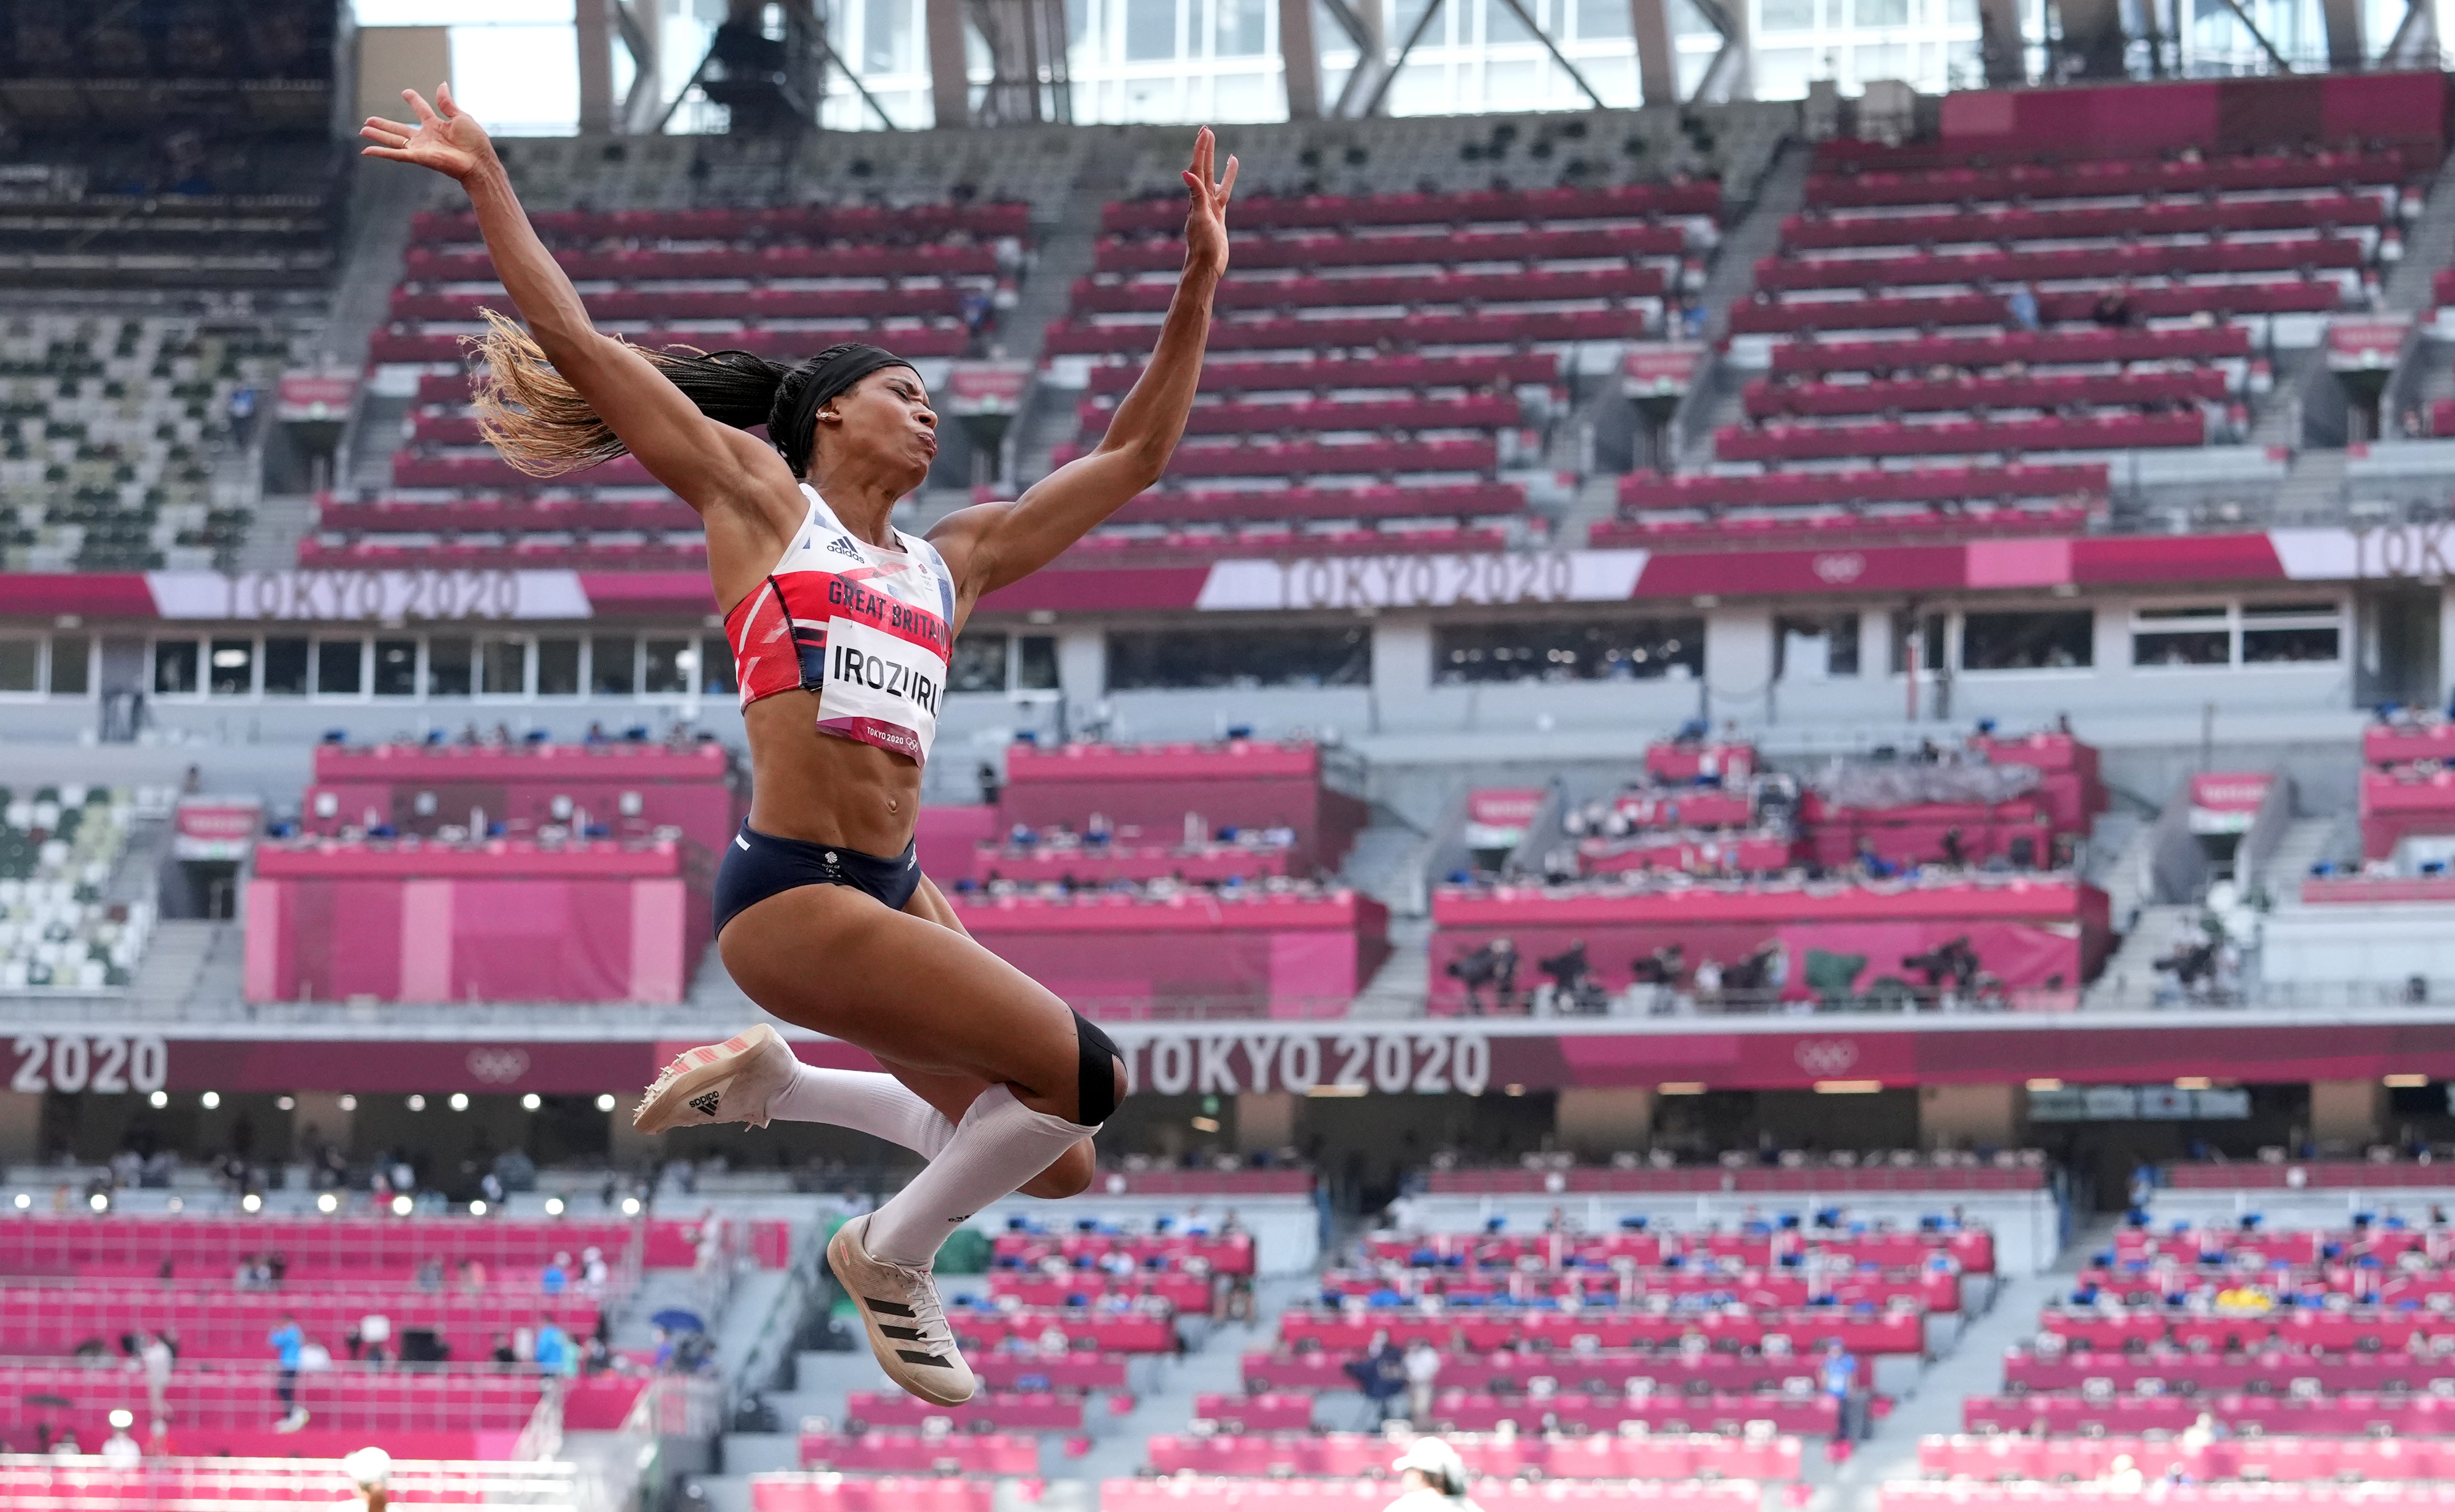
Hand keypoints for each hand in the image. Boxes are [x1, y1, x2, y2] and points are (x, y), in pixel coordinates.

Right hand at [360, 84, 493, 183]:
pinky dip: (380, 152)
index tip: (406, 93)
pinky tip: (366, 151)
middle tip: (368, 120)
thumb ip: (447, 103)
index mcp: (437, 125)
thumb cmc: (475, 142)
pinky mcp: (419, 157)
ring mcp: (421, 148)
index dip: (414, 100)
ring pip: (394, 141)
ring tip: (363, 131)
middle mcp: (426, 137)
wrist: (479, 162)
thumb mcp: (461, 117)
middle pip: (399, 129)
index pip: (421, 110)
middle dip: (384, 125)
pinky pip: (396, 154)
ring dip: (378, 136)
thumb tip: (441, 84)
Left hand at [1181, 126, 1237, 277]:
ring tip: (1221, 148)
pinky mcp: (1218, 216)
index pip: (1198, 168)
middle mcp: (1201, 200)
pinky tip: (1231, 173)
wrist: (1206, 267)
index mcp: (1197, 199)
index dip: (1201, 150)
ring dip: (1216, 163)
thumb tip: (1185, 173)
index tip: (1205, 132)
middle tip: (1207, 130)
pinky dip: (1227, 181)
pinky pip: (1223, 193)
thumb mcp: (1201, 219)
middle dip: (1205, 150)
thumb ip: (1195, 195)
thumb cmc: (1203, 246)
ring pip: (1214, 180)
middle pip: (1203, 169)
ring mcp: (1210, 208)